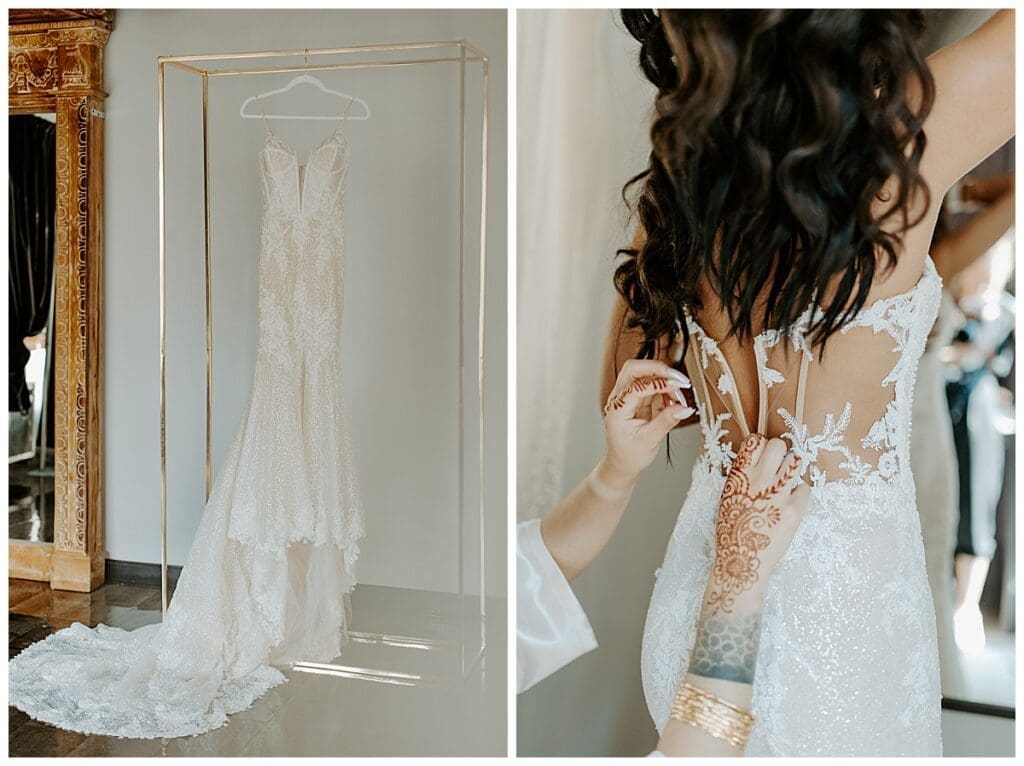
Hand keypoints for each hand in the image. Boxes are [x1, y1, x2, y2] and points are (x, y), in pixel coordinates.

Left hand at [600, 359, 693, 487]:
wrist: (622, 464)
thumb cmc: (630, 455)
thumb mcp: (649, 441)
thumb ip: (666, 422)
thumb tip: (684, 408)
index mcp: (618, 409)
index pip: (636, 385)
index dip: (658, 383)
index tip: (677, 385)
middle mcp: (619, 399)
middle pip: (634, 369)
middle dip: (657, 370)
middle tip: (678, 379)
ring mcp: (627, 397)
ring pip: (643, 374)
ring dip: (663, 380)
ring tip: (678, 398)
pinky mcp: (637, 399)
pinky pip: (651, 385)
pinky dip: (664, 389)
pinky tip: (673, 401)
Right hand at [702, 434, 810, 615]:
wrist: (742, 562)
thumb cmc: (732, 531)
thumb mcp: (728, 497)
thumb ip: (743, 476)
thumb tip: (758, 460)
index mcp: (739, 475)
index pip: (755, 441)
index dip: (761, 446)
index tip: (763, 455)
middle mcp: (758, 479)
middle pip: (778, 445)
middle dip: (780, 454)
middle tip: (778, 469)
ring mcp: (778, 493)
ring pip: (796, 461)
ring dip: (793, 470)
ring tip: (787, 485)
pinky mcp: (795, 509)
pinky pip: (805, 488)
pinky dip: (800, 494)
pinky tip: (790, 506)